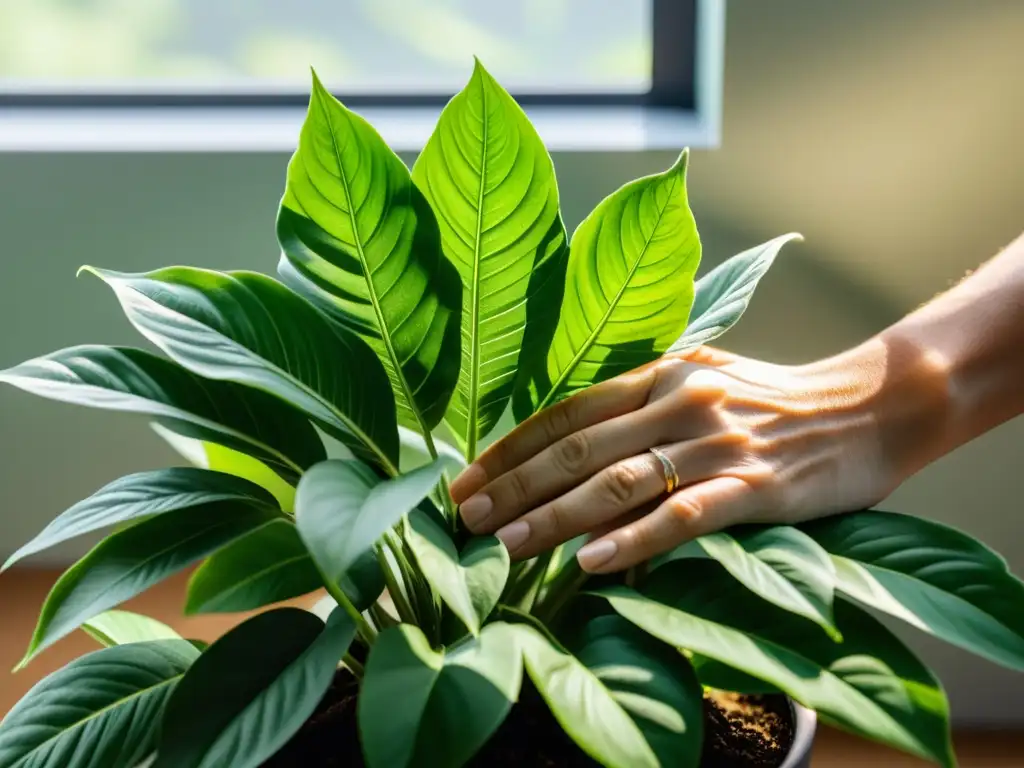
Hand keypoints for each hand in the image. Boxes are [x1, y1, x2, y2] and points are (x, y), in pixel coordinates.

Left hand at [451, 345, 908, 572]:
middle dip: (515, 486)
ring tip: (507, 546)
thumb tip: (570, 463)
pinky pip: (684, 515)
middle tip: (465, 518)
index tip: (463, 481)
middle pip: (580, 448)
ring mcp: (717, 443)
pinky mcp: (755, 486)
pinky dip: (634, 540)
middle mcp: (680, 401)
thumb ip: (640, 411)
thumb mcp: (702, 381)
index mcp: (661, 373)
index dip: (510, 449)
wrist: (871, 406)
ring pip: (620, 482)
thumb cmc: (774, 402)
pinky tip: (592, 563)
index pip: (566, 413)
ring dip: (557, 516)